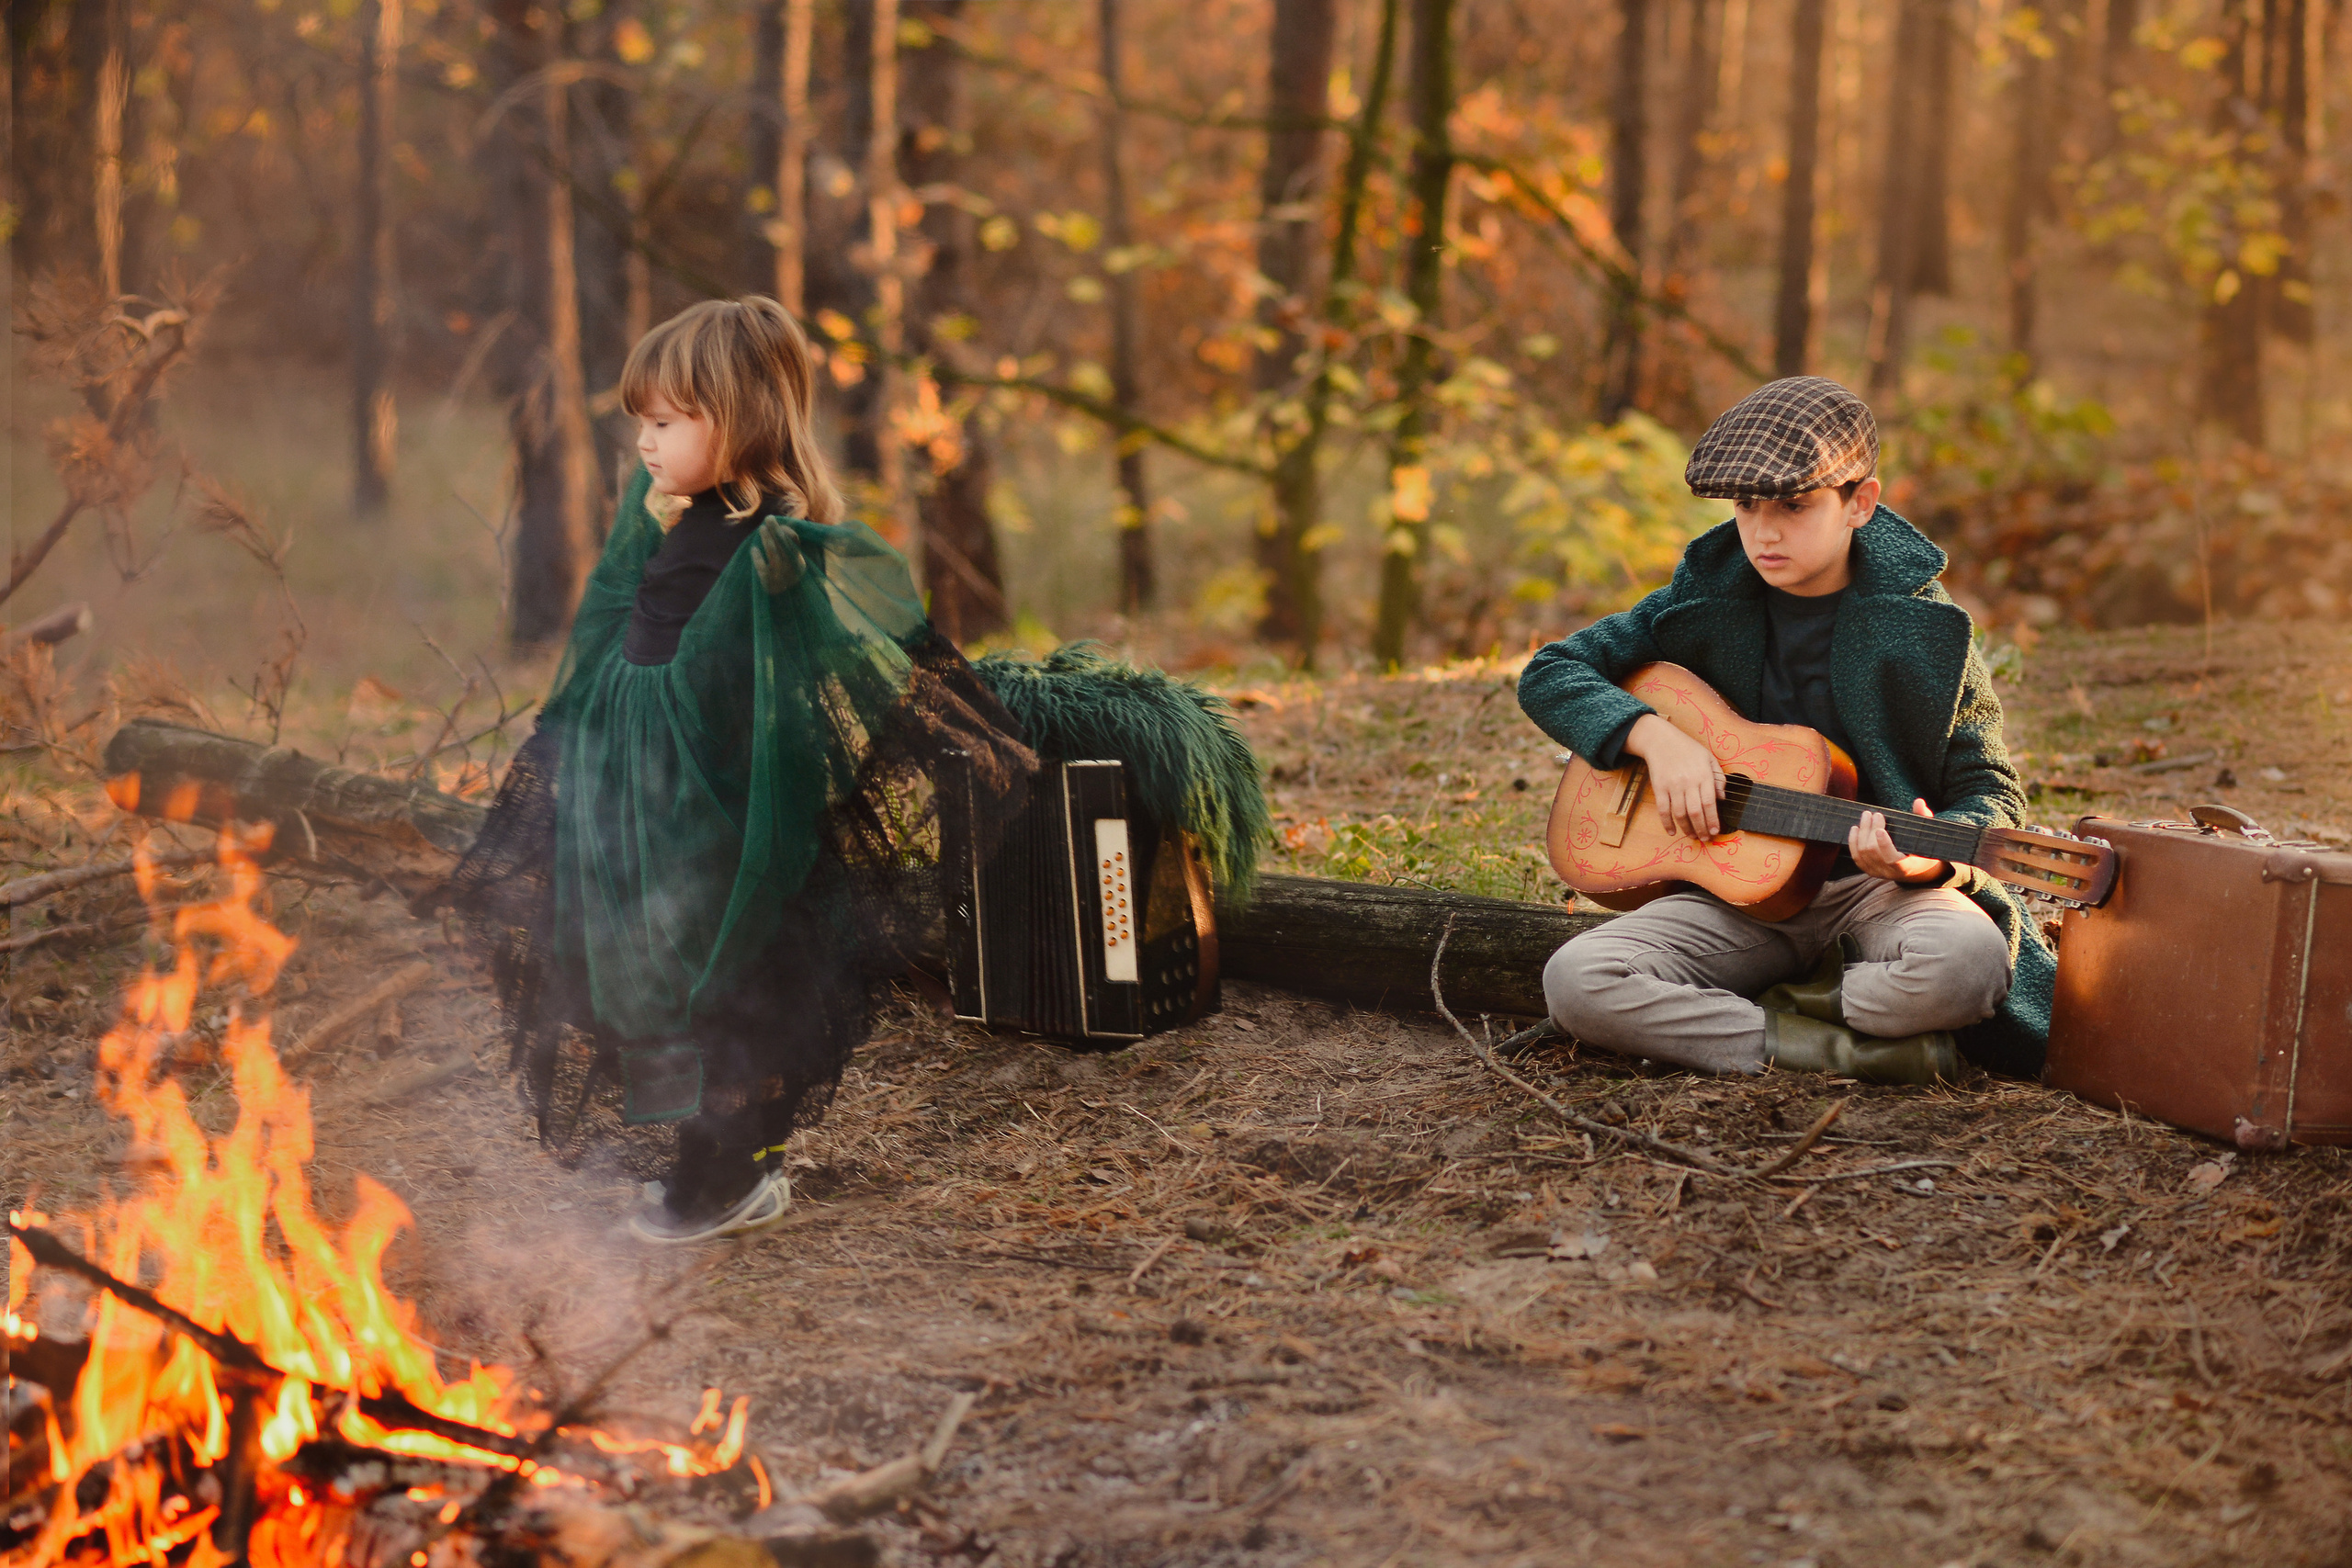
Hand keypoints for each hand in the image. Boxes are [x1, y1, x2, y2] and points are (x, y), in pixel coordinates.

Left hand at [749, 516, 803, 594]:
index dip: (786, 533)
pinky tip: (754, 549)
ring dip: (768, 540)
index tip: (777, 523)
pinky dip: (758, 557)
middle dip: (776, 531)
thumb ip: (788, 548)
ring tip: (761, 529)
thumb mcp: (790, 566)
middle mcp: (792, 572)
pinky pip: (763, 568)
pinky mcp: (768, 585)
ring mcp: (780, 579)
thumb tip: (784, 528)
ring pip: (775, 556)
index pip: (794, 545)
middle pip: (784, 547)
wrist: (779, 608)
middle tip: (769, 518)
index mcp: (800, 567)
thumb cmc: (783, 580)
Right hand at [1624, 713, 1725, 838]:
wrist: (1661, 740)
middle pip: (1696, 812)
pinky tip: (1672, 831)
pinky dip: (1667, 823)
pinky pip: (1663, 810)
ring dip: (1686, 828)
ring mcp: (1672, 785)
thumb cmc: (1687, 749)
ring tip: (1692, 836)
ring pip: (1680, 813)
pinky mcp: (1659, 788)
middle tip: (1705, 838)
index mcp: (1703, 775)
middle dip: (1701, 828)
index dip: (1713, 820)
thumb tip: (1723, 798)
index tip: (1716, 831)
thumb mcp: (1708, 758)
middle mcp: (1688, 782)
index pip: (1710, 803)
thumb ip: (1718, 777)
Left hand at [1850, 798, 1947, 883]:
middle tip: (1875, 814)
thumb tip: (1919, 802)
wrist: (1918, 869)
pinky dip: (1853, 841)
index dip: (1884, 845)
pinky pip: (1857, 857)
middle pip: (1873, 851)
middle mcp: (1891, 873)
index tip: (1880, 830)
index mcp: (1908, 867)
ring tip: (1866, 816)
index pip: (1892, 859)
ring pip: (1862, 853)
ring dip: (1862, 832)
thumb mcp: (1928, 836)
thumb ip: (1924, 818)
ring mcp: (1878, 873)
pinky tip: (1855, 828)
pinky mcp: (1869, 870)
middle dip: (1872, 830)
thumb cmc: (1924, 849)